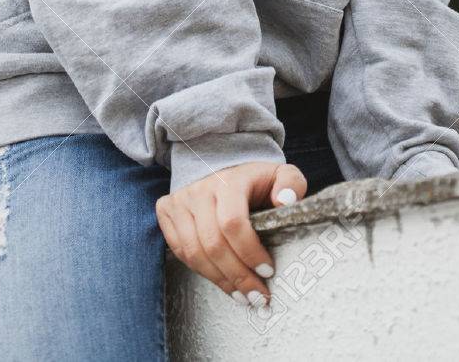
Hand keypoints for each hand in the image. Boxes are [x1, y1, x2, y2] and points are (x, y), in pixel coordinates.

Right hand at [155, 160, 306, 304]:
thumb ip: (291, 183)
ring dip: (220, 280)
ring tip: (243, 296)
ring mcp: (179, 200)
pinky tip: (223, 283)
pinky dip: (202, 272)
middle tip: (258, 295)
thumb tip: (286, 201)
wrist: (218, 163)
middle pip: (213, 244)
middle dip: (238, 276)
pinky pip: (181, 251)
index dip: (250, 252)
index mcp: (228, 180)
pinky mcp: (166, 211)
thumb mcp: (278, 173)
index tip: (268, 271)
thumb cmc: (253, 178)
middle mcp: (199, 189)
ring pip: (194, 252)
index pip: (233, 223)